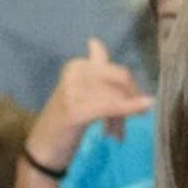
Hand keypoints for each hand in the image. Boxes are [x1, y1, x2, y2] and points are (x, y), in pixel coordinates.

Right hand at [27, 38, 151, 168]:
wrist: (44, 146)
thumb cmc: (67, 119)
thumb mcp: (82, 90)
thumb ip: (92, 66)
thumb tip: (95, 41)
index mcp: (77, 65)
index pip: (119, 72)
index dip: (132, 89)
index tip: (139, 104)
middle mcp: (75, 72)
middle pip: (121, 81)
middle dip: (131, 101)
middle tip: (127, 124)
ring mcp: (73, 90)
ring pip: (117, 95)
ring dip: (123, 117)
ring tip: (115, 134)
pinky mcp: (75, 110)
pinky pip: (110, 106)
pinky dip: (129, 108)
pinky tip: (143, 109)